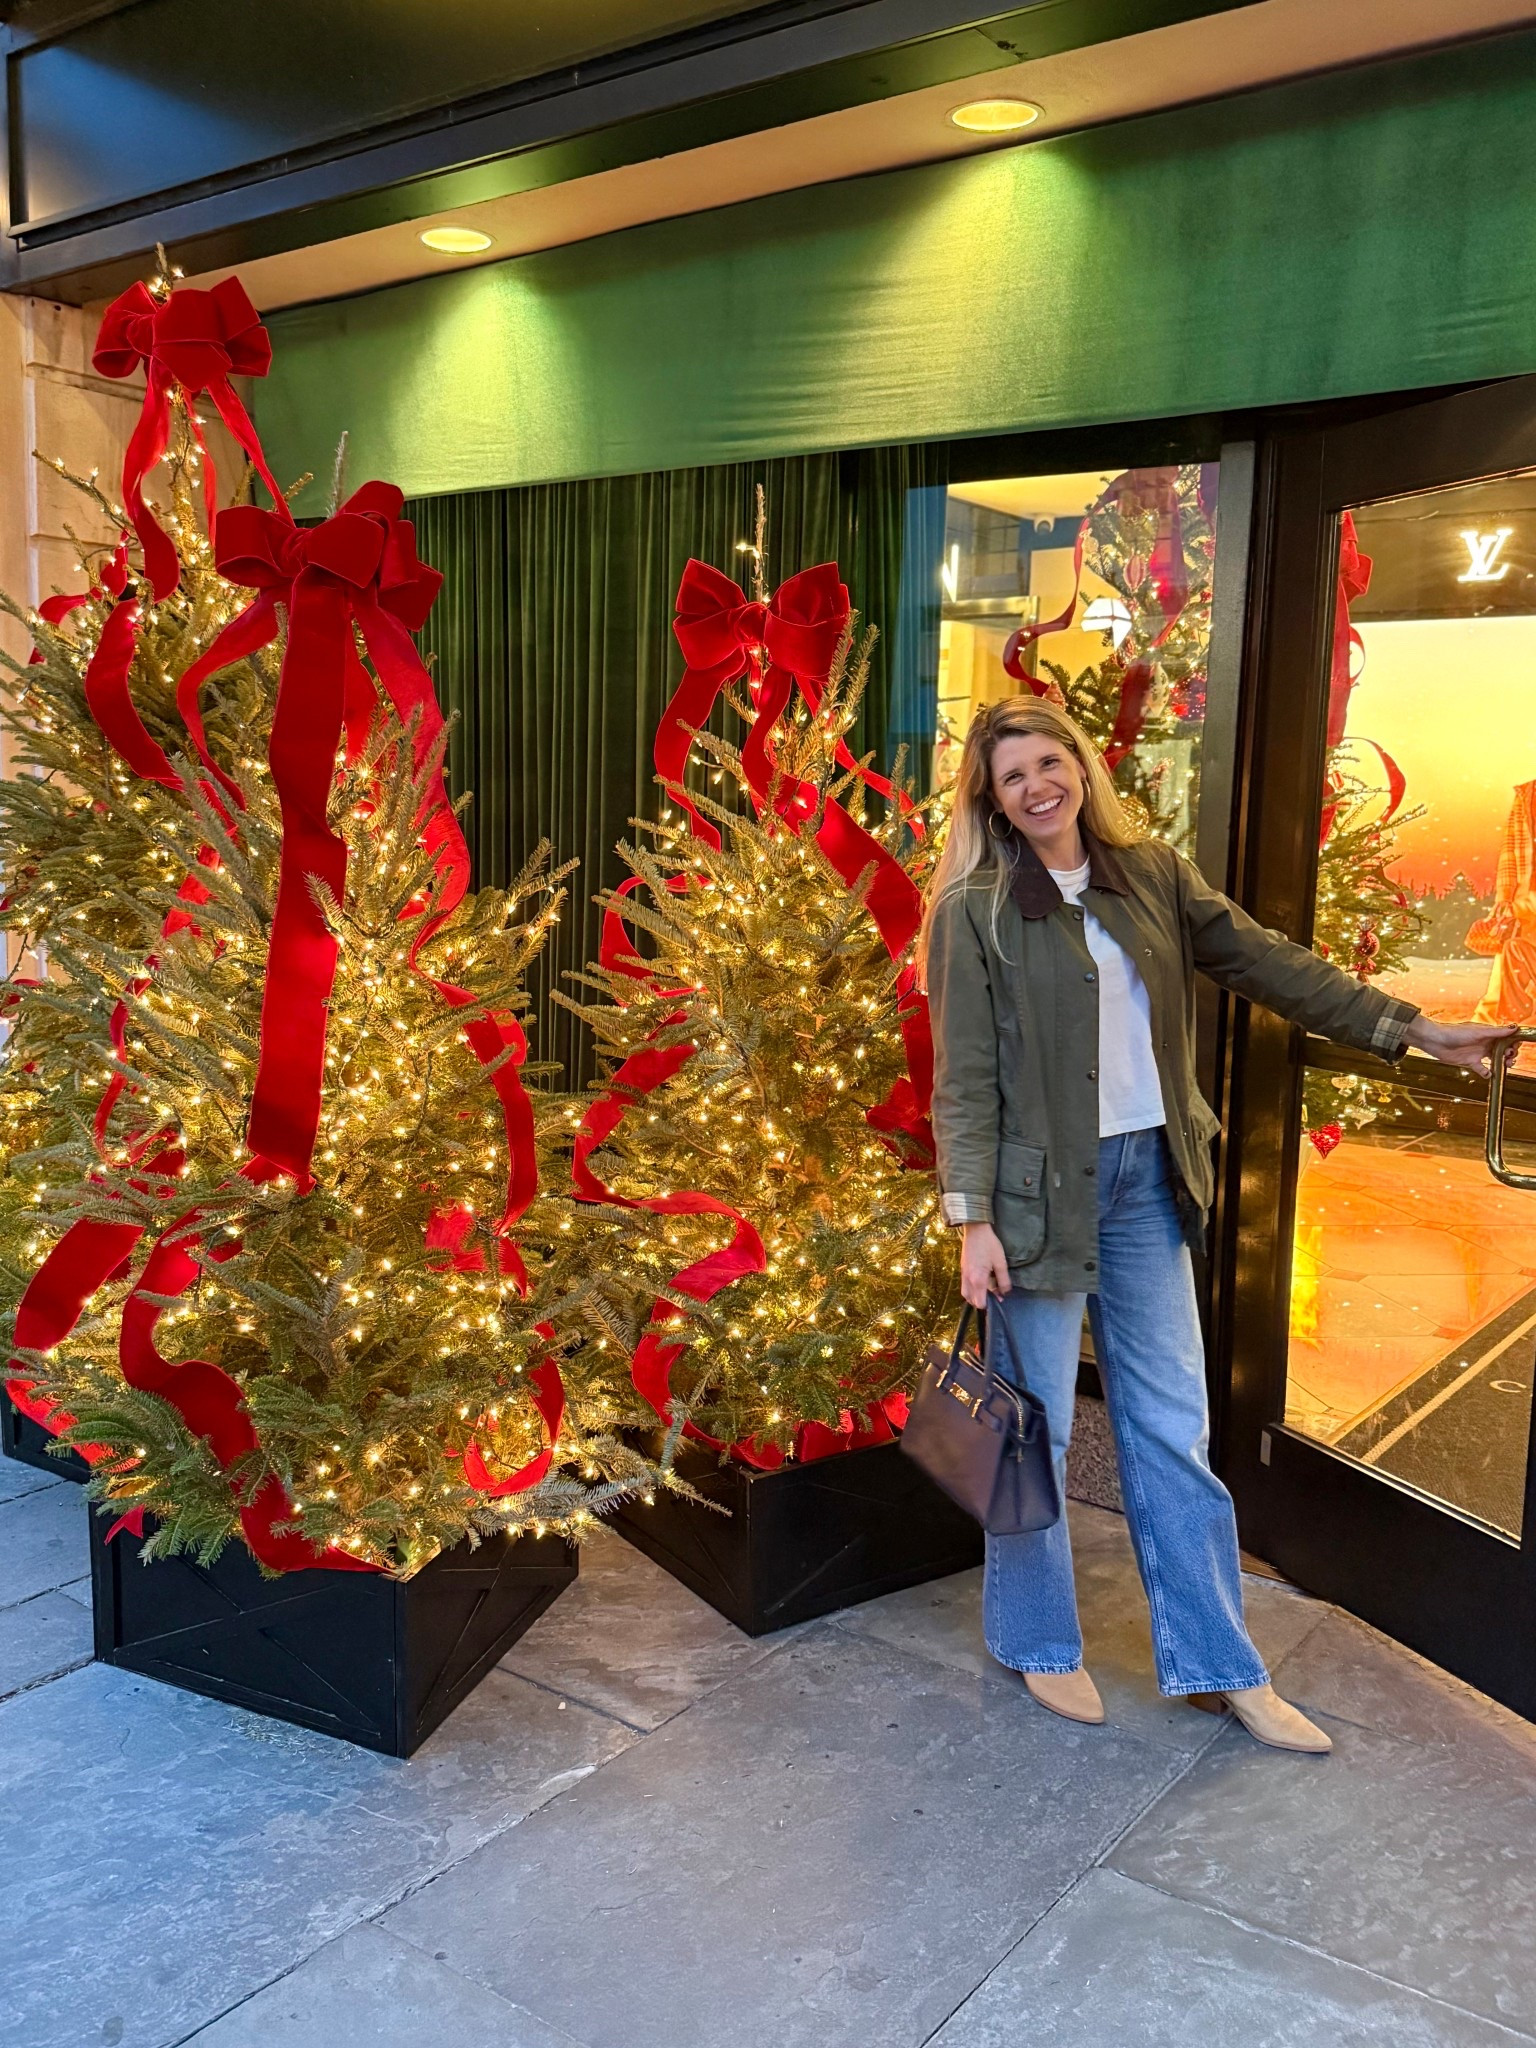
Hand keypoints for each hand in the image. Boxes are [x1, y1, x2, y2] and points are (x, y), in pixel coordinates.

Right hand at [960, 1221, 1009, 1308]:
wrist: (975, 1230)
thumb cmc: (989, 1245)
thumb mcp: (1000, 1262)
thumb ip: (1004, 1280)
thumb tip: (1006, 1293)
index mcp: (978, 1280)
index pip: (980, 1303)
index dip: (989, 1305)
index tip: (999, 1300)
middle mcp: (968, 1280)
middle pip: (971, 1301)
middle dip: (982, 1302)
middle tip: (994, 1296)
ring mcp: (963, 1274)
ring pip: (966, 1294)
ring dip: (975, 1296)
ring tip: (987, 1291)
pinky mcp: (962, 1269)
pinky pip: (964, 1285)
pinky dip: (971, 1289)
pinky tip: (981, 1282)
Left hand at [1404, 1015, 1520, 1077]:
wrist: (1435, 1041)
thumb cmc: (1452, 1032)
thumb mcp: (1478, 1031)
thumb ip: (1496, 1031)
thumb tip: (1513, 1027)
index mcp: (1487, 1033)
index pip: (1505, 1037)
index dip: (1512, 1042)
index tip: (1515, 1047)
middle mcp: (1484, 1042)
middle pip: (1503, 1049)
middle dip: (1510, 1053)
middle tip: (1510, 1057)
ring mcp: (1477, 1052)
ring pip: (1495, 1059)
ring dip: (1503, 1062)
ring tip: (1505, 1064)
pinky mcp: (1470, 1062)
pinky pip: (1482, 1069)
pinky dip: (1487, 1073)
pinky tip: (1489, 1074)